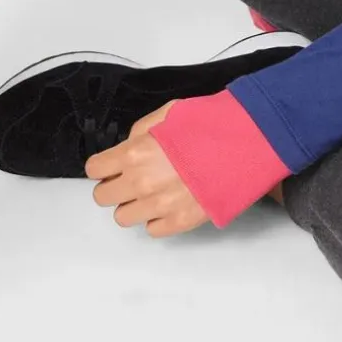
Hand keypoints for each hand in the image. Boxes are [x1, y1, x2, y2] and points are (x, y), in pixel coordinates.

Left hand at [84, 99, 210, 236]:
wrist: (245, 146)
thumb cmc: (210, 125)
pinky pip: (152, 229)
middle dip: (113, 186)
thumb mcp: (170, 112)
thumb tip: (129, 145)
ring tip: (151, 192)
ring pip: (123, 217)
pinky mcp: (179, 222)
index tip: (111, 165)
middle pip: (103, 197)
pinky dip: (156, 218)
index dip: (103, 165)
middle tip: (129, 178)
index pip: (95, 169)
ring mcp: (160, 206)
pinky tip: (169, 202)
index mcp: (136, 152)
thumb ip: (142, 130)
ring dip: (132, 204)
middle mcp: (142, 183)